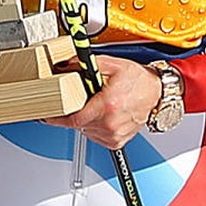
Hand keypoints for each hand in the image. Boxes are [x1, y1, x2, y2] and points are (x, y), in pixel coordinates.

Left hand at [44, 54, 162, 149]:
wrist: (158, 93)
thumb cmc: (139, 81)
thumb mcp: (112, 65)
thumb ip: (86, 64)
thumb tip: (67, 63)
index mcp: (108, 106)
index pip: (73, 119)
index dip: (57, 118)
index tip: (46, 116)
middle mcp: (111, 124)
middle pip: (78, 123)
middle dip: (76, 111)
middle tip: (83, 100)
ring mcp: (114, 135)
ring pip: (86, 130)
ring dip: (86, 118)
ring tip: (98, 105)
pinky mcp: (117, 142)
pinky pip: (96, 136)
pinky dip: (96, 126)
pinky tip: (104, 115)